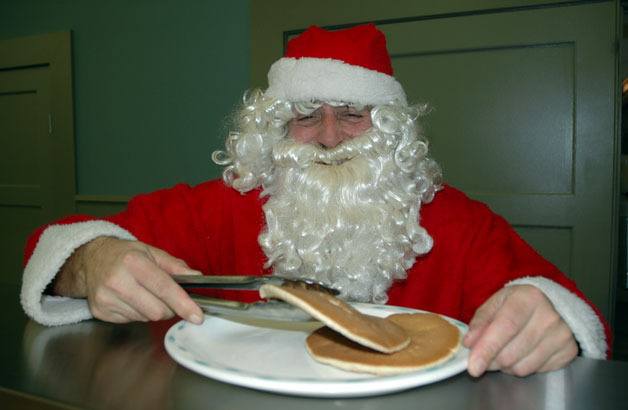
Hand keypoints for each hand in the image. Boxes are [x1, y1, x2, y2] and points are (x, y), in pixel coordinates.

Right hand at [54, 237, 203, 323]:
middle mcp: (116, 281)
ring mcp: (106, 298)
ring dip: (152, 310)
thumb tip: (196, 278)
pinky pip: (131, 321)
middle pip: (157, 310)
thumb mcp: (152, 252)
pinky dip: (138, 313)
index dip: (183, 303)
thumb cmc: (125, 255)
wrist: (91, 259)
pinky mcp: (99, 311)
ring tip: (144, 293)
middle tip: (166, 297)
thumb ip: (175, 266)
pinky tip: (130, 299)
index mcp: (133, 262)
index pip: (163, 287)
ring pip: (145, 318)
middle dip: (169, 308)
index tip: (197, 316)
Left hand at [463, 284, 577, 376]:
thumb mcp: (497, 302)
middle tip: (484, 355)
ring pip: (522, 367)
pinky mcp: (569, 352)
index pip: (505, 327)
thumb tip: (469, 343)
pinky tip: (523, 353)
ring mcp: (562, 336)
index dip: (487, 349)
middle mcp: (549, 317)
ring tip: (505, 350)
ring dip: (506, 365)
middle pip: (511, 353)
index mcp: (528, 298)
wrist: (553, 303)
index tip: (473, 367)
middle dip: (491, 360)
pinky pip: (536, 372)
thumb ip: (480, 321)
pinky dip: (523, 367)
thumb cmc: (519, 303)